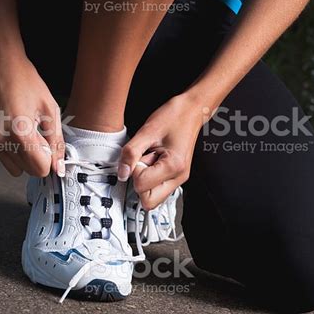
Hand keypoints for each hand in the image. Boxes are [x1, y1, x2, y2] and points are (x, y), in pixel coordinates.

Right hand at [0, 49, 63, 176]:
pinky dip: (12, 149)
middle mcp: (1, 138)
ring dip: (24, 156)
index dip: (48, 161)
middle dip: (37, 159)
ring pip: (14, 168)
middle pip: (27, 171)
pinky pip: (2, 156)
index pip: (39, 169)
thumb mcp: (50, 110)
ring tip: (25, 133)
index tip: (49, 148)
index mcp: (20, 132)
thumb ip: (56, 142)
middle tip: (38, 137)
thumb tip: (59, 167)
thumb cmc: (25, 81)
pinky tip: (14, 128)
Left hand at [119, 94, 204, 209]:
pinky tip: (153, 162)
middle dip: (139, 184)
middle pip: (149, 202)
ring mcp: (178, 179)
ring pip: (153, 198)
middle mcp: (178, 177)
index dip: (135, 170)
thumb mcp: (146, 132)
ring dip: (145, 181)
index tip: (140, 156)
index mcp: (173, 166)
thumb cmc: (174, 117)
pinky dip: (150, 179)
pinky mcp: (175, 177)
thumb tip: (122, 173)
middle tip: (143, 162)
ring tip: (150, 160)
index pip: (142, 186)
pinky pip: (157, 188)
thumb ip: (131, 153)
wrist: (191, 111)